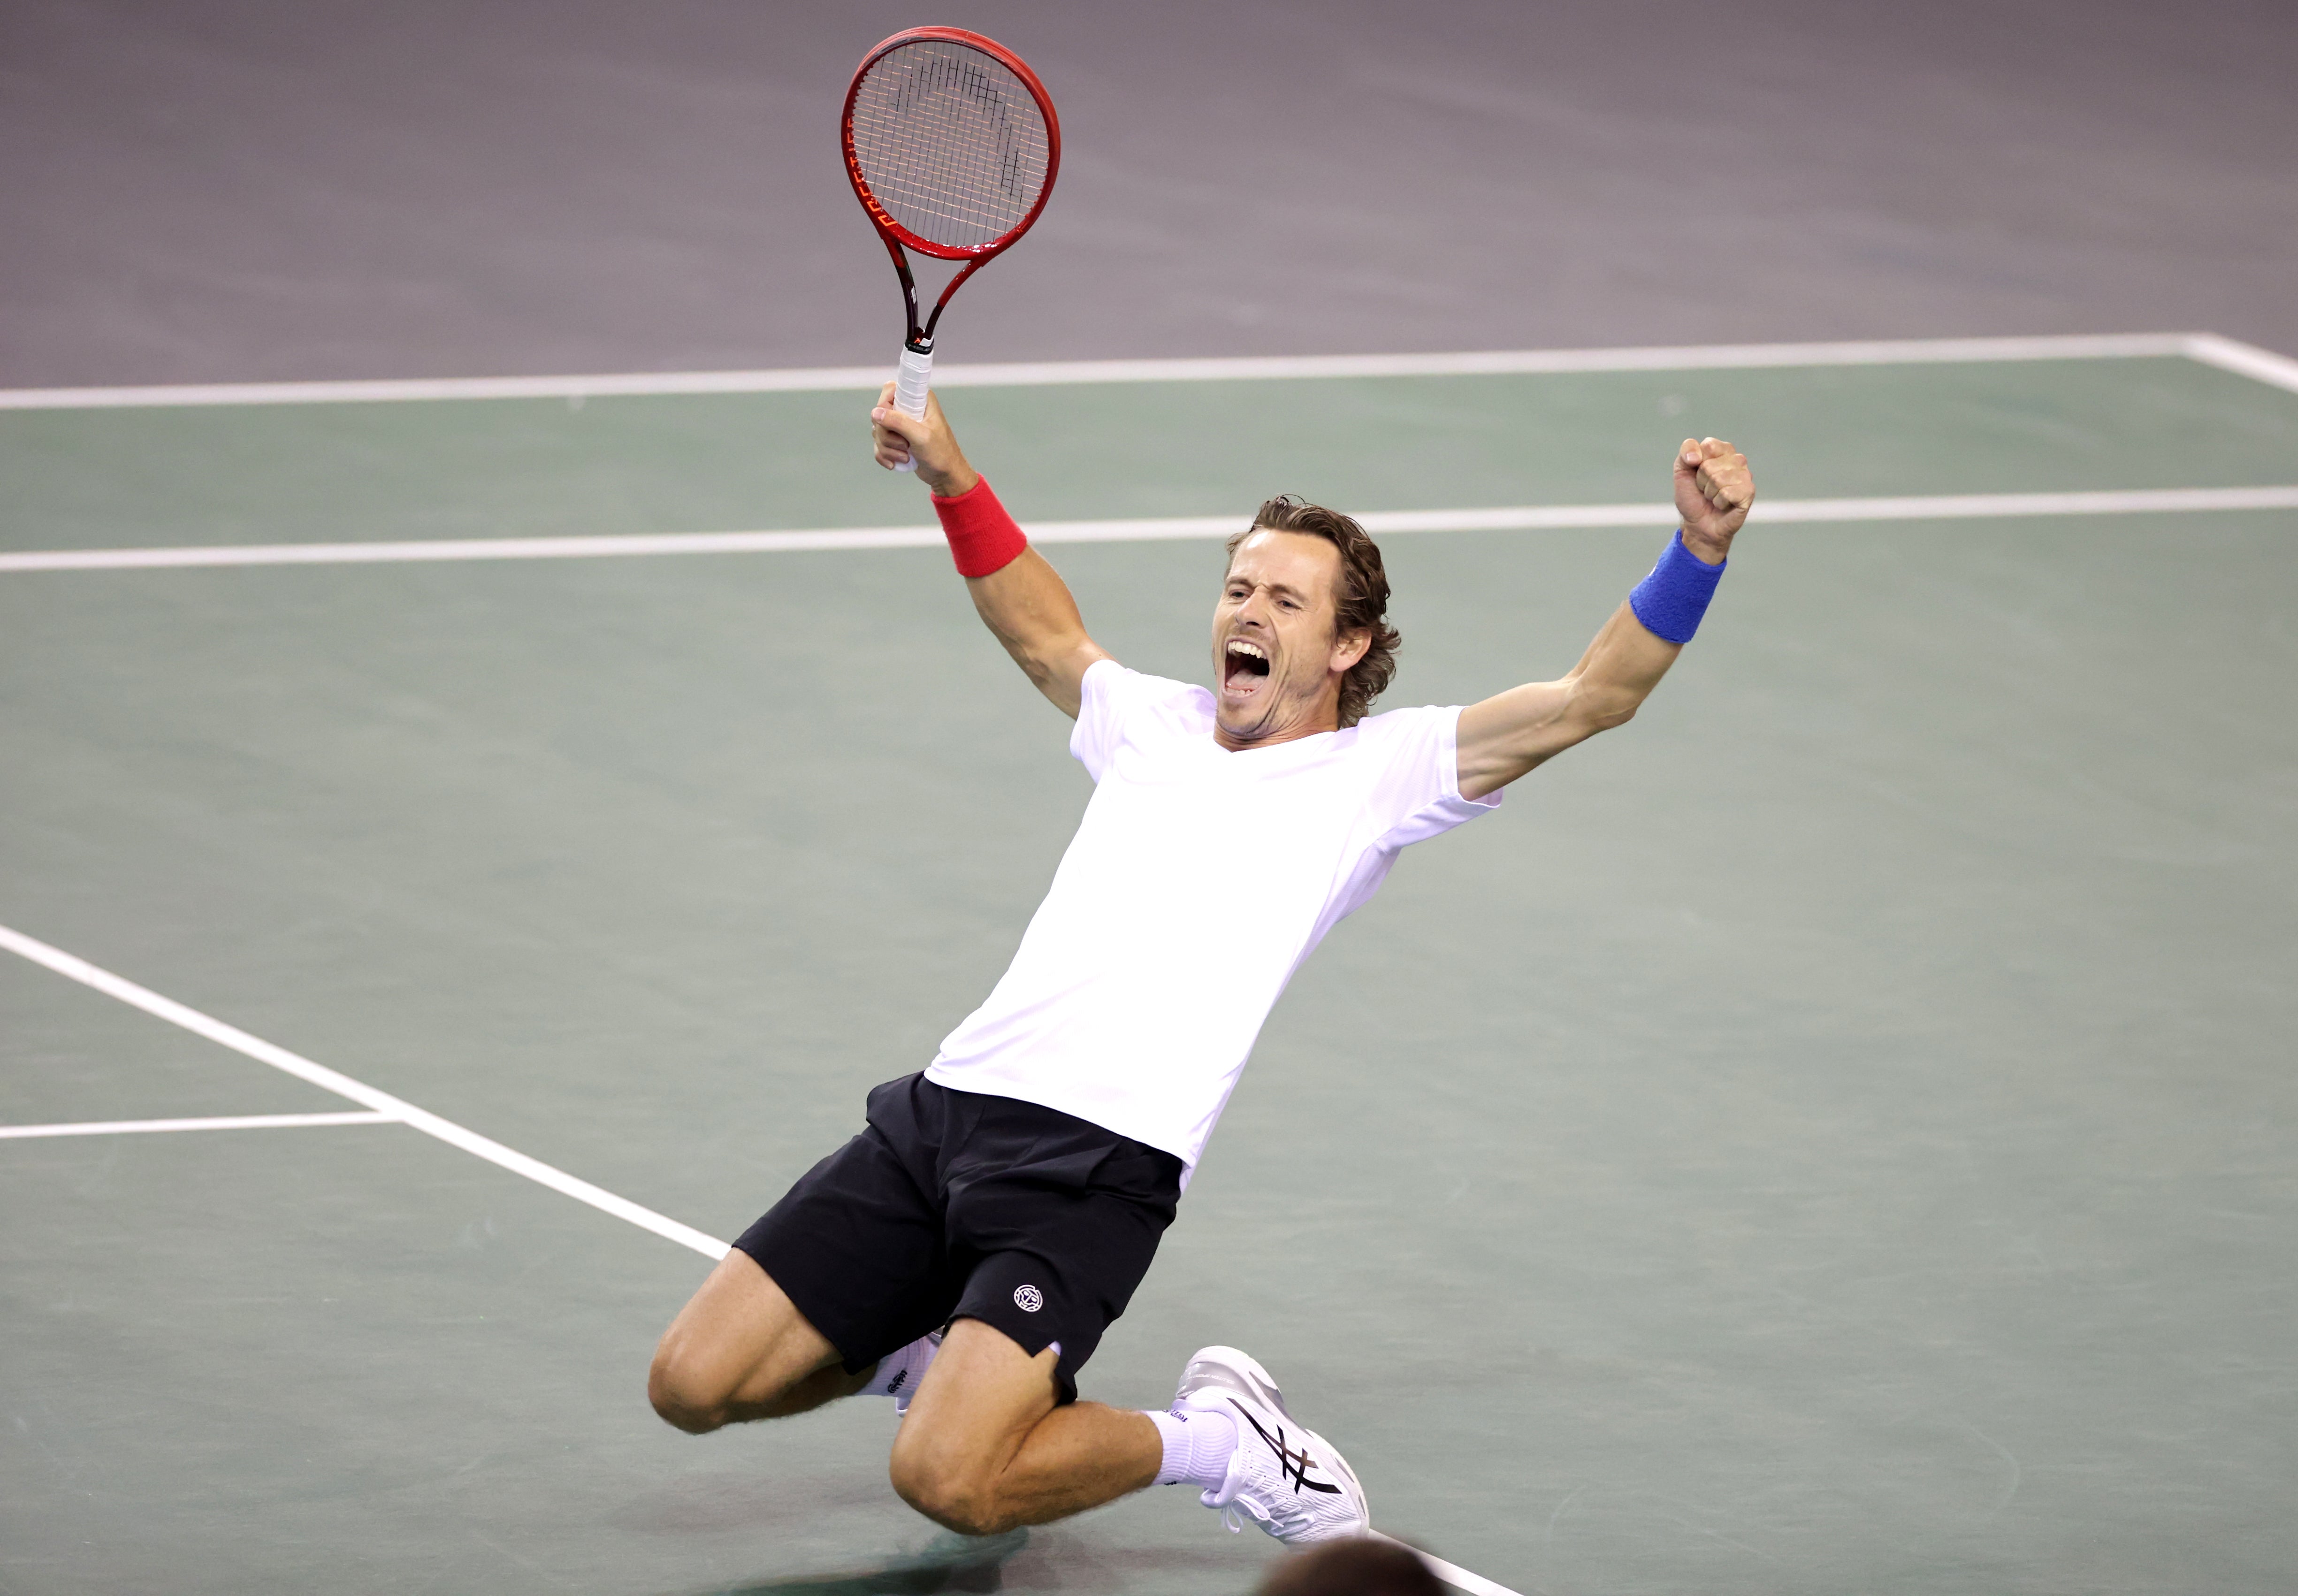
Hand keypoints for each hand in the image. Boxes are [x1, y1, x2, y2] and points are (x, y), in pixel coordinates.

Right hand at [870, 383, 978, 497]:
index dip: (885, 405)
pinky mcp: (896, 439)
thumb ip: (899, 422)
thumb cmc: (941, 454)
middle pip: (880, 414)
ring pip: (878, 431)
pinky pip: (879, 444)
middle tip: (906, 445)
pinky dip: (885, 456)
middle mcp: (909, 409)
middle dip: (888, 435)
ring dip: (888, 448)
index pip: (890, 389)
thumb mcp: (921, 436)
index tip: (891, 422)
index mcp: (919, 400)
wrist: (945, 475)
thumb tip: (876, 413)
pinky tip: (896, 463)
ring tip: (906, 456)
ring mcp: (901, 425)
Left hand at [1672, 436, 1753, 562]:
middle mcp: (1737, 460)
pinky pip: (1727, 493)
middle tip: (1705, 489)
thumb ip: (1685, 452)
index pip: (1708, 445)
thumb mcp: (1681, 470)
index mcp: (1722, 450)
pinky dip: (1719, 502)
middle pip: (1710, 465)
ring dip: (1710, 493)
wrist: (1698, 524)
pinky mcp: (1749, 492)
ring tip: (1713, 497)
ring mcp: (1745, 475)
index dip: (1696, 462)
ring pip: (1718, 479)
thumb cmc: (1692, 496)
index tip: (1696, 473)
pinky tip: (1722, 505)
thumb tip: (1695, 457)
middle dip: (1701, 481)